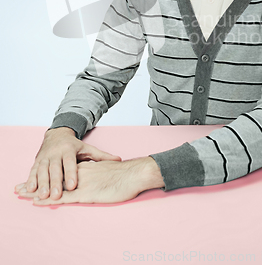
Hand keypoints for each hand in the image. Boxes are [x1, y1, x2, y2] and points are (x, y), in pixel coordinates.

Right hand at [14, 127, 120, 200]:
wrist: (56, 134)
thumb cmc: (74, 145)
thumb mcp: (88, 149)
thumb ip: (102, 156)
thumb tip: (119, 160)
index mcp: (69, 150)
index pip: (70, 163)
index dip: (71, 174)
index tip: (73, 186)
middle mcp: (55, 153)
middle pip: (54, 169)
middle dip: (54, 183)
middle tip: (55, 195)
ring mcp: (45, 157)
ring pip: (42, 171)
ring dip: (41, 184)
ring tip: (42, 196)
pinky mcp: (37, 161)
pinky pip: (32, 171)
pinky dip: (30, 181)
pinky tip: (28, 191)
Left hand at [21, 157, 164, 204]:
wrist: (134, 173)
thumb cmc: (124, 174)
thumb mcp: (109, 170)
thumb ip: (100, 171)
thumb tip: (96, 174)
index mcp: (86, 168)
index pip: (62, 172)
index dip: (47, 176)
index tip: (34, 179)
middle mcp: (80, 174)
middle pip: (53, 179)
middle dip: (35, 183)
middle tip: (18, 188)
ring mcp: (82, 184)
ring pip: (55, 188)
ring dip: (37, 192)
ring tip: (21, 194)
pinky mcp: (86, 194)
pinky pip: (63, 198)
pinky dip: (49, 199)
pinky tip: (38, 201)